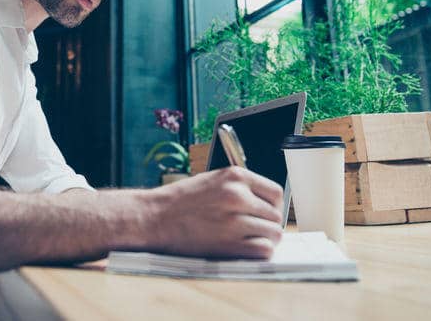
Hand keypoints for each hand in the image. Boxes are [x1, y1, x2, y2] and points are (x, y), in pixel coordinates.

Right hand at [146, 166, 283, 258]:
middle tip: (256, 230)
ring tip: (251, 240)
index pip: (275, 192)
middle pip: (275, 215)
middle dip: (268, 224)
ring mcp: (234, 221)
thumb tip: (263, 203)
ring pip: (274, 233)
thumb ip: (239, 188)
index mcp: (235, 177)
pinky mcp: (229, 244)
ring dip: (266, 239)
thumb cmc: (180, 200)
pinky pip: (263, 250)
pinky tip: (247, 249)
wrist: (155, 217)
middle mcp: (237, 196)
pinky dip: (260, 252)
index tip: (267, 213)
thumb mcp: (212, 180)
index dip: (273, 205)